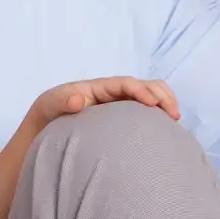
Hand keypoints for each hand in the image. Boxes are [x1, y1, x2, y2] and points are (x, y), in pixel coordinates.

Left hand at [27, 74, 178, 130]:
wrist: (45, 129)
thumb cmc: (48, 114)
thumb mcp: (51, 105)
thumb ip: (63, 101)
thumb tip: (79, 100)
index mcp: (99, 88)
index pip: (126, 84)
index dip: (142, 91)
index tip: (153, 105)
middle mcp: (112, 94)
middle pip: (145, 87)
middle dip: (162, 96)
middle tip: (173, 114)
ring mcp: (119, 107)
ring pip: (149, 100)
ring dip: (164, 106)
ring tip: (174, 122)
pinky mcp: (121, 122)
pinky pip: (143, 116)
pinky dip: (157, 120)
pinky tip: (164, 134)